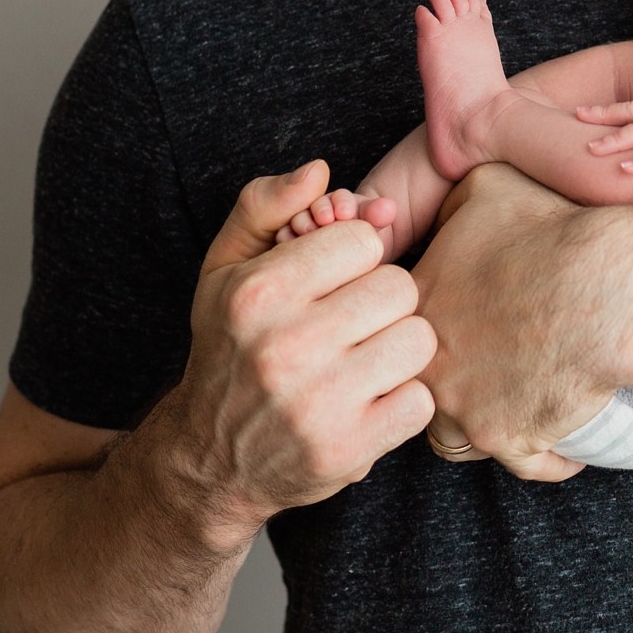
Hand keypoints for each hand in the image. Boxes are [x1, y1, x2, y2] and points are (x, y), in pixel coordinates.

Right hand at [156, 161, 436, 544]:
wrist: (210, 461)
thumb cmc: (229, 349)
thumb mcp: (225, 268)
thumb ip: (265, 205)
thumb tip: (320, 171)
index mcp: (258, 292)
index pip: (364, 240)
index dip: (357, 258)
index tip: (334, 282)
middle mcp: (285, 345)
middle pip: (399, 288)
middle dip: (382, 302)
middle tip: (352, 324)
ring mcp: (318, 403)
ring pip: (417, 341)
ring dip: (398, 350)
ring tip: (363, 360)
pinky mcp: (347, 450)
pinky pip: (421, 402)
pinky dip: (404, 402)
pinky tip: (369, 402)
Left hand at [410, 164, 622, 483]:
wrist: (603, 287)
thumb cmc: (550, 229)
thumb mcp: (486, 186)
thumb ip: (449, 204)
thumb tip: (442, 211)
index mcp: (419, 306)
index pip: (401, 328)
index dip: (435, 325)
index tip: (469, 324)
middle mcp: (429, 365)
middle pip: (423, 383)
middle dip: (449, 379)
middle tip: (489, 367)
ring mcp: (464, 408)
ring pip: (455, 435)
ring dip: (485, 423)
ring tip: (520, 407)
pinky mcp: (508, 439)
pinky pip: (527, 464)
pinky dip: (550, 456)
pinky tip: (571, 443)